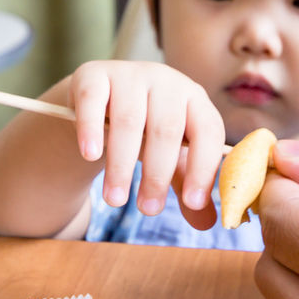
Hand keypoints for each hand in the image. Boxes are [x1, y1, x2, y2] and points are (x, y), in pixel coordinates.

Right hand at [69, 60, 224, 226]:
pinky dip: (90, 129)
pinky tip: (90, 156)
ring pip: (128, 120)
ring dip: (121, 164)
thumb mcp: (170, 157)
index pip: (208, 131)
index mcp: (195, 99)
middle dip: (158, 174)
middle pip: (167, 128)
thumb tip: (206, 224)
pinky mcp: (93, 74)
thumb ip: (187, 184)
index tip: (192, 203)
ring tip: (115, 200)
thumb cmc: (146, 133)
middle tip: (148, 209)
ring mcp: (129, 74)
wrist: (101, 104)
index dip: (203, 168)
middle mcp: (166, 81)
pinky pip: (92, 100)